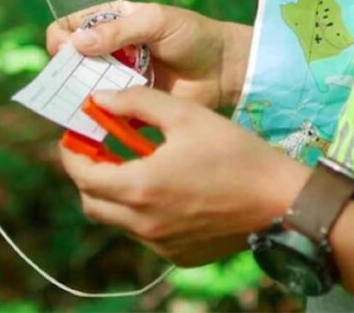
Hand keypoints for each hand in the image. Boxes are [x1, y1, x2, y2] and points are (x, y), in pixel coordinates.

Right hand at [46, 2, 251, 108]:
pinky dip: (96, 115)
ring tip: (83, 99)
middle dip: (65, 69)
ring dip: (78, 94)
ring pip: (82, 87)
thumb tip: (77, 42)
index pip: (70, 25)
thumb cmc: (192, 35)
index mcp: (112, 22)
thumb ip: (119, 31)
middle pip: (70, 59)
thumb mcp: (156, 22)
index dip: (61, 36)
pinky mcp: (128, 104)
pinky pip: (103, 111)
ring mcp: (117, 79)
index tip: (65, 49)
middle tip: (73, 78)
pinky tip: (96, 117)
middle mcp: (109, 50)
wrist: (222, 68)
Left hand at [59, 88, 308, 266]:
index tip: (75, 137)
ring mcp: (161, 244)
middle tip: (100, 152)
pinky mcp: (179, 255)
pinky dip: (144, 213)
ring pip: (118, 221)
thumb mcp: (186, 115)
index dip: (71, 153)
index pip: (81, 175)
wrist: (281, 200)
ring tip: (138, 166)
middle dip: (88, 176)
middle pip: (92, 203)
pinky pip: (147, 234)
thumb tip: (100, 98)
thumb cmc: (235, 152)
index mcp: (139, 187)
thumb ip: (136, 103)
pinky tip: (169, 191)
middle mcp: (143, 223)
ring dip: (117, 194)